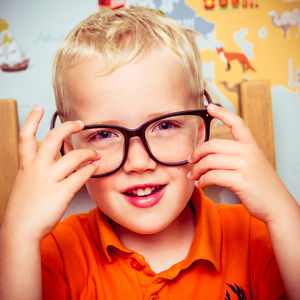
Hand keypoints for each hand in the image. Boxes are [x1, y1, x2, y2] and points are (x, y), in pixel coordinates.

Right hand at [2, 105, 99, 241]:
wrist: (20, 231)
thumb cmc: (24, 209)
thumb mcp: (26, 184)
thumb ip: (38, 171)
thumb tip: (55, 163)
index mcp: (26, 166)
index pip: (25, 137)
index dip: (31, 120)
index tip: (39, 108)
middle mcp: (37, 168)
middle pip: (53, 138)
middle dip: (68, 127)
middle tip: (80, 123)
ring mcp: (49, 179)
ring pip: (74, 156)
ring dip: (89, 153)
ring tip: (96, 154)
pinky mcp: (61, 192)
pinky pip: (81, 175)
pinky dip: (91, 169)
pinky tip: (95, 167)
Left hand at [188, 104, 291, 222]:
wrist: (277, 206)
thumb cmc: (262, 187)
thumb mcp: (253, 164)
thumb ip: (236, 156)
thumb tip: (209, 157)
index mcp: (251, 146)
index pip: (237, 123)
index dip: (222, 113)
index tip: (210, 107)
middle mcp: (248, 152)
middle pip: (213, 144)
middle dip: (197, 152)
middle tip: (190, 160)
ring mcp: (245, 165)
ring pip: (210, 161)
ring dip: (197, 170)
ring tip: (193, 176)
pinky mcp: (240, 180)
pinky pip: (212, 176)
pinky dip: (202, 181)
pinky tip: (201, 184)